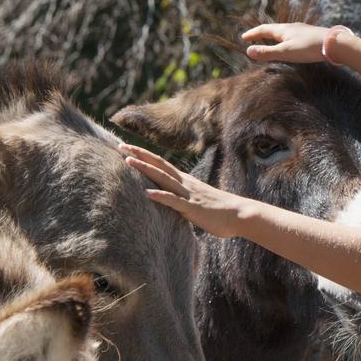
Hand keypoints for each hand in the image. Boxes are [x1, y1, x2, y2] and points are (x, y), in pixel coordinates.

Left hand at [118, 143, 246, 237]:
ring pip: (163, 178)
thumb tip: (174, 204)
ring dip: (145, 169)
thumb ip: (184, 200)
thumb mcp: (198, 203)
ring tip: (128, 161)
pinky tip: (146, 193)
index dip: (145, 156)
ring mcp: (188, 194)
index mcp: (186, 182)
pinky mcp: (192, 208)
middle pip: (159, 165)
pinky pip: (173, 201)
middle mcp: (185, 184)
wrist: (240, 215)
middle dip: (140, 155)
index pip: (162, 165)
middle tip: (121, 145)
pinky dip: (160, 196)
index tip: (129, 148)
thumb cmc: (220, 212)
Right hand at [241, 22, 328, 63]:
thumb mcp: (285, 52)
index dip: (252, 33)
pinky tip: (291, 44)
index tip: (243, 37)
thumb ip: (267, 53)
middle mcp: (292, 27)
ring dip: (274, 36)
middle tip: (254, 38)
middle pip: (273, 29)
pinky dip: (285, 39)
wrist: (334, 44)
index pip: (263, 29)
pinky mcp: (310, 35)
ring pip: (284, 32)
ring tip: (270, 41)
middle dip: (262, 34)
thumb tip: (248, 51)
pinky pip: (293, 36)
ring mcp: (302, 30)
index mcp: (283, 30)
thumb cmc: (309, 48)